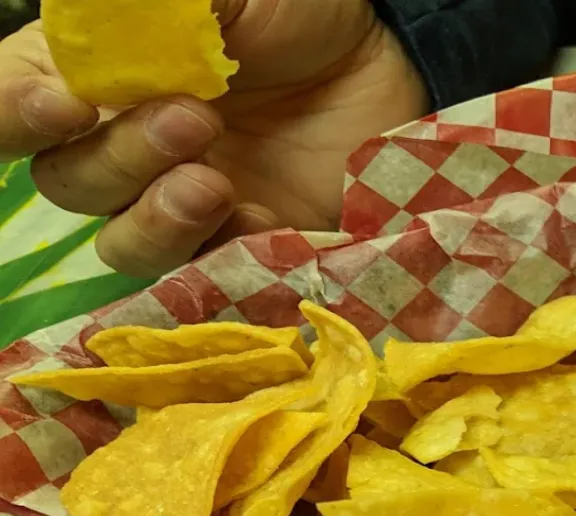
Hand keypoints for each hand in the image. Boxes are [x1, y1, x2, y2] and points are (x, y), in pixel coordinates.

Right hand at [0, 0, 429, 278]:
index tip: (63, 106)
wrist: (384, 60)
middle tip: (195, 121)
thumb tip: (89, 18)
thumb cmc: (293, 11)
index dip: (15, 115)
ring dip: (158, 219)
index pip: (13, 107)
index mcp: (93, 74)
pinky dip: (224, 252)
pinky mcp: (243, 245)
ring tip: (216, 183)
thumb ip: (147, 11)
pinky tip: (262, 216)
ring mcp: (182, 202)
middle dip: (119, 159)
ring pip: (124, 242)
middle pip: (69, 183)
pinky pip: (206, 276)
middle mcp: (124, 145)